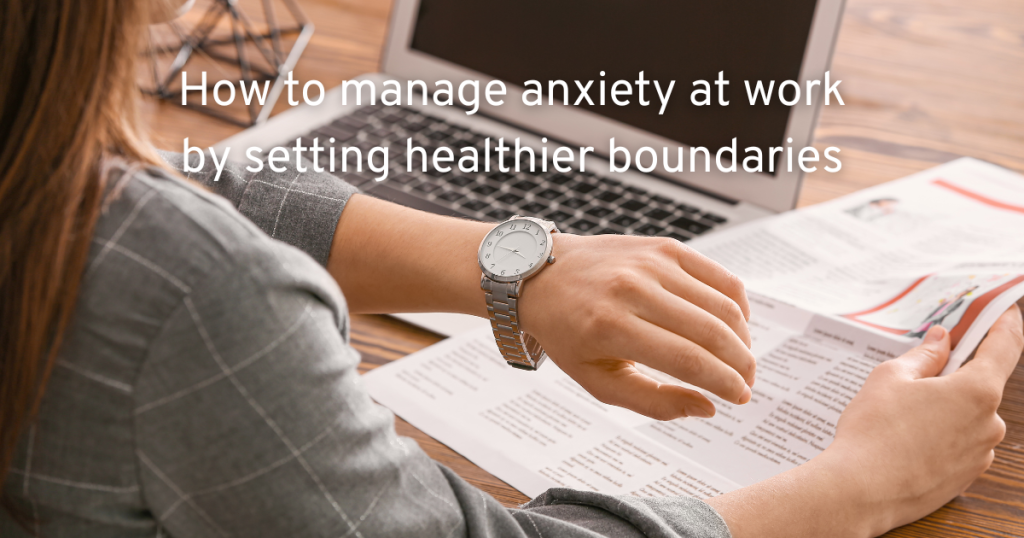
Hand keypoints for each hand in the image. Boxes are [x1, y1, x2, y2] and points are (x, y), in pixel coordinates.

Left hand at [519, 233, 754, 419]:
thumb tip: (708, 407)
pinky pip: (719, 276)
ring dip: (742, 338)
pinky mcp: (664, 247)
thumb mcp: (598, 380)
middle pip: (711, 332)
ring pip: (722, 304)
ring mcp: (651, 263)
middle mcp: (633, 289)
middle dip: (741, 365)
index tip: (740, 398)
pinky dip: (736, 304)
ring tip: (740, 360)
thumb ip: (653, 401)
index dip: (724, 383)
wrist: (543, 275)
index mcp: (611, 327)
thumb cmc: (569, 333)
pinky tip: (734, 326)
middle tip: (746, 383)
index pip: (688, 360)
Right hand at [706, 306, 1022, 537]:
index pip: (1005, 346)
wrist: (860, 490)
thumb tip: (941, 340)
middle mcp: (989, 424)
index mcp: (976, 391)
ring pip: (968, 418)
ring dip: (944, 410)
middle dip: (954, 376)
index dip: (1004, 323)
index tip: (1002, 312)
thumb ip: (924, 356)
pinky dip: (939, 437)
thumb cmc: (873, 432)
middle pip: (980, 386)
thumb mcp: (890, 378)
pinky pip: (959, 445)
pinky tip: (907, 440)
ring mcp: (980, 454)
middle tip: (917, 375)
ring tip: (901, 416)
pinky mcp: (965, 478)